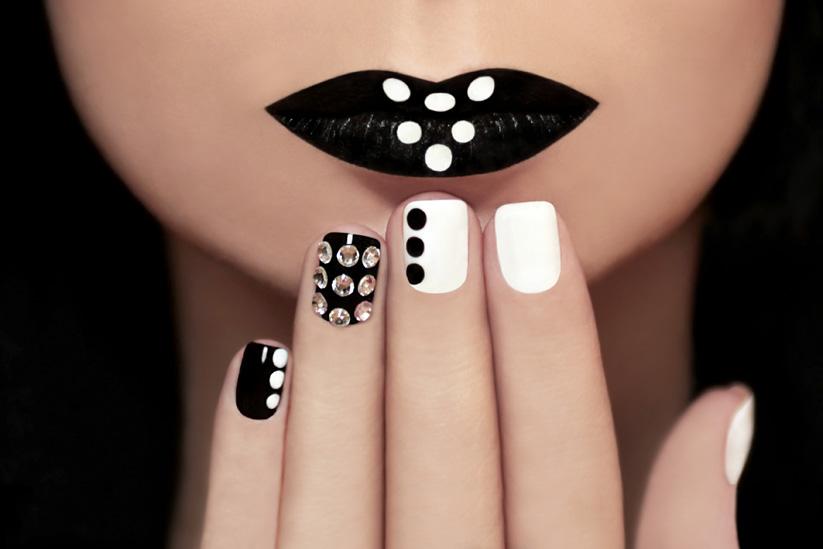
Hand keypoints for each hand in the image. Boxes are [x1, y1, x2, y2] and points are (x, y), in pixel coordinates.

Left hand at [198, 192, 752, 548]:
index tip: (530, 230)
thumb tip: (729, 408)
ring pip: (337, 477)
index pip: (568, 460)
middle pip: (448, 453)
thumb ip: (691, 537)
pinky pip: (238, 538)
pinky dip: (249, 449)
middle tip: (430, 213)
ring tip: (344, 246)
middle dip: (440, 322)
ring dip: (339, 354)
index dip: (551, 340)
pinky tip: (261, 359)